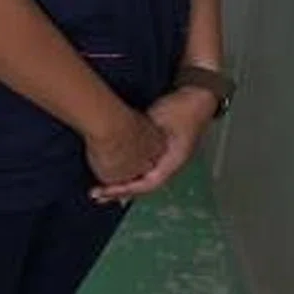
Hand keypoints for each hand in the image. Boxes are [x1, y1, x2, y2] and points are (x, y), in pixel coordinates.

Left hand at [90, 88, 217, 203]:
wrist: (196, 98)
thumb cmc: (183, 109)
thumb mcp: (163, 120)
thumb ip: (147, 134)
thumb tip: (127, 145)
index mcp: (172, 161)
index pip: (148, 183)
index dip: (127, 188)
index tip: (107, 191)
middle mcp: (168, 165)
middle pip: (142, 185)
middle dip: (120, 192)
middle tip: (97, 195)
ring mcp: (162, 160)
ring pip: (140, 179)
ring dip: (121, 185)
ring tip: (101, 191)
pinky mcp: (156, 153)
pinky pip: (139, 168)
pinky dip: (125, 174)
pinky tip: (111, 175)